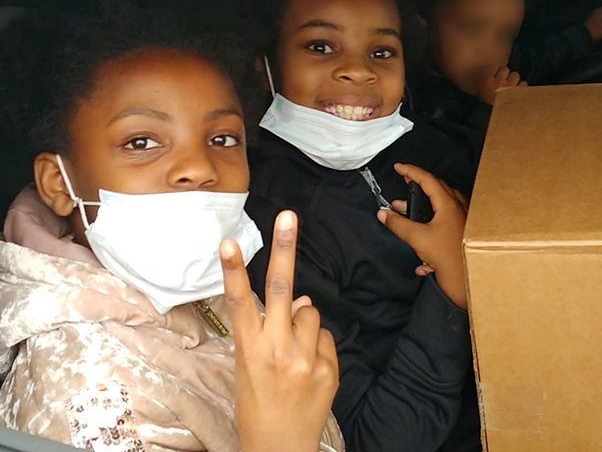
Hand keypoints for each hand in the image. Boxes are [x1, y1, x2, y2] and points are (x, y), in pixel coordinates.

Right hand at [220, 210, 338, 451]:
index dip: (233, 269)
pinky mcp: (329, 368)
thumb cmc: (258, 407)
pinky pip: (326, 336)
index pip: (240, 301)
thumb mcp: (250, 369)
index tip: (227, 242)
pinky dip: (318, 344)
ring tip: (294, 353)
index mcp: (250, 349)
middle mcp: (278, 349)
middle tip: (288, 216)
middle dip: (286, 248)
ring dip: (304, 322)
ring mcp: (306, 358)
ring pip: (311, 312)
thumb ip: (271, 330)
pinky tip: (308, 367)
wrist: (281, 449)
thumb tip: (301, 298)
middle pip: (283, 288)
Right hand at [377, 164, 468, 308]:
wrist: (468, 278)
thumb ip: (398, 224)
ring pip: (441, 203)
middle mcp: (458, 208)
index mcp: (448, 204)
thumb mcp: (418, 238)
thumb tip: (384, 214)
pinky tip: (422, 236)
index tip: (399, 167)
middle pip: (436, 188)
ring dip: (423, 204)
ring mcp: (462, 219)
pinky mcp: (462, 231)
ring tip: (406, 211)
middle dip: (417, 185)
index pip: (427, 179)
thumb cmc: (449, 257)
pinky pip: (446, 218)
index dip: (410, 171)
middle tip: (405, 182)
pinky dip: (432, 219)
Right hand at [476, 66, 527, 105]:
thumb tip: (487, 76)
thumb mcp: (478, 94)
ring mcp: (510, 87)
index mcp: (486, 81)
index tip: (494, 75)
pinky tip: (517, 93)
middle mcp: (498, 81)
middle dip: (505, 75)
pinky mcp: (519, 93)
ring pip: (515, 75)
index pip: (493, 67)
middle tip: (502, 82)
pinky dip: (521, 87)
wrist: (491, 120)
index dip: (494, 71)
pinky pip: (524, 84)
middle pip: (505, 69)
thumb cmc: (484, 108)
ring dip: (514, 80)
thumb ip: (483, 83)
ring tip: (510, 87)